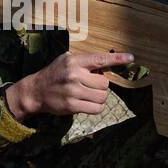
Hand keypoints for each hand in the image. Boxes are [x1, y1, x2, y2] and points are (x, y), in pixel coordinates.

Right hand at [6, 51, 134, 120]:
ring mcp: (73, 91)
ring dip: (100, 97)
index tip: (131, 58)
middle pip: (105, 83)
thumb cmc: (55, 74)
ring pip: (102, 96)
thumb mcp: (66, 60)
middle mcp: (74, 75)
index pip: (100, 59)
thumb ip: (85, 61)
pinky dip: (96, 107)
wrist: (36, 91)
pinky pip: (96, 108)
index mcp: (74, 61)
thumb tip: (107, 64)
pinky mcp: (72, 105)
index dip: (117, 59)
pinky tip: (87, 103)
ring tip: (89, 95)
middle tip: (91, 85)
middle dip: (101, 86)